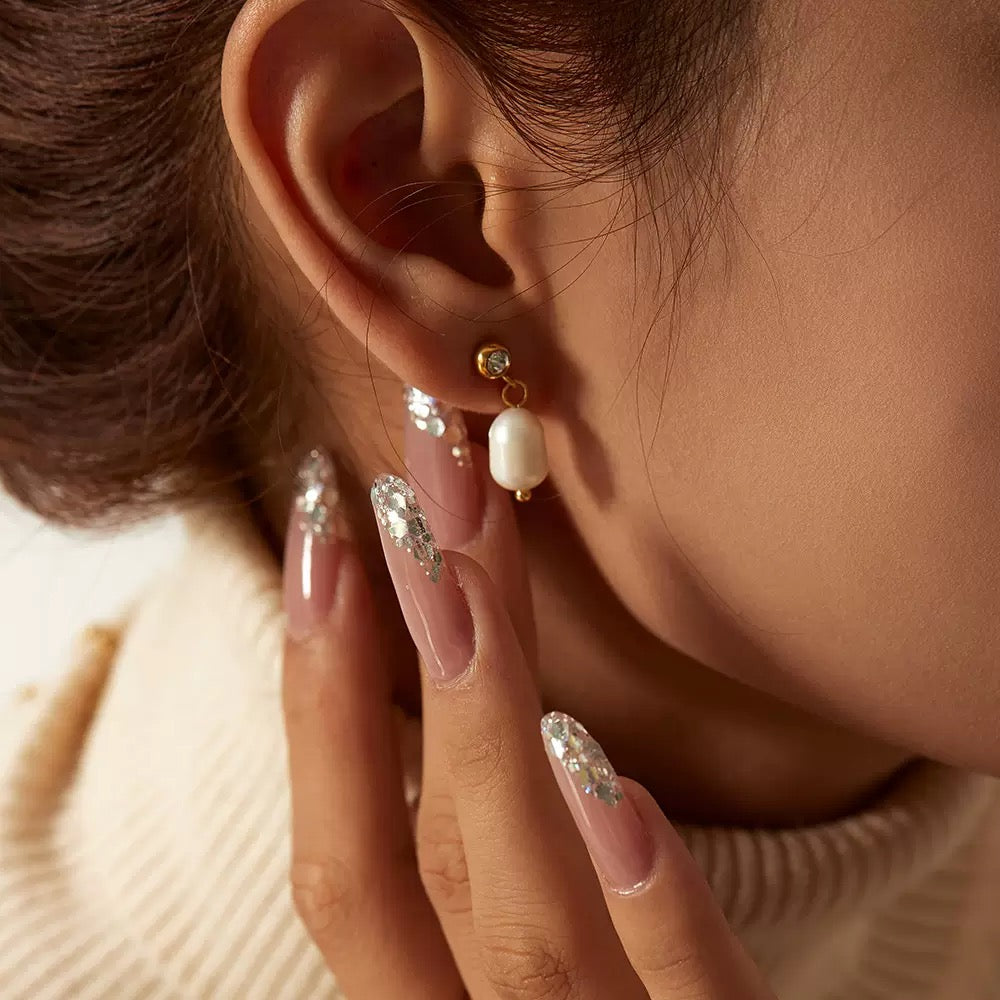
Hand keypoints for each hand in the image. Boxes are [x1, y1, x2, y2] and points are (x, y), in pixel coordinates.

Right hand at [282, 444, 775, 998]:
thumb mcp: (510, 961)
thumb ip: (480, 854)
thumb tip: (464, 670)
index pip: (346, 854)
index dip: (316, 695)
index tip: (326, 536)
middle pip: (414, 857)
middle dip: (385, 665)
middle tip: (391, 491)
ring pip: (522, 918)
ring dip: (482, 739)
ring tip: (462, 572)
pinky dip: (649, 901)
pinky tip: (601, 770)